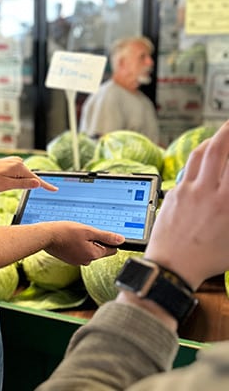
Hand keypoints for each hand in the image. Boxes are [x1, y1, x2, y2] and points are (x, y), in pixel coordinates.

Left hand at [0, 155, 57, 192]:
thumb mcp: (6, 185)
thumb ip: (23, 184)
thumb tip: (37, 183)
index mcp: (19, 167)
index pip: (36, 179)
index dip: (46, 186)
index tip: (55, 189)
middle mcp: (18, 161)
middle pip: (28, 178)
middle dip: (22, 185)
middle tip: (4, 185)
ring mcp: (14, 161)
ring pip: (22, 176)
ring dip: (15, 182)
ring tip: (0, 181)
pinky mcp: (10, 163)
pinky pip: (17, 174)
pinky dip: (13, 179)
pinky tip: (1, 179)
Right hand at [41, 221, 124, 265]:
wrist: (45, 237)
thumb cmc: (65, 232)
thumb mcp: (87, 231)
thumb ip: (105, 236)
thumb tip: (121, 240)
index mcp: (93, 254)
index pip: (111, 250)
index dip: (108, 240)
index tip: (99, 233)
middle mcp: (87, 261)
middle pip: (99, 250)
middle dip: (94, 240)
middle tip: (83, 232)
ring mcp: (77, 261)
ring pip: (88, 250)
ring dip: (85, 242)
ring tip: (73, 235)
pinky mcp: (70, 260)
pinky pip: (79, 252)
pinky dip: (76, 245)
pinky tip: (68, 239)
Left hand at [144, 120, 228, 290]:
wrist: (172, 264)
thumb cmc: (208, 258)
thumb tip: (228, 194)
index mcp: (228, 203)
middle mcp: (208, 192)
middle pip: (219, 150)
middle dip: (228, 132)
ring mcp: (188, 190)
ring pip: (201, 155)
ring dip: (213, 140)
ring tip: (222, 134)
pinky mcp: (174, 192)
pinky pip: (188, 168)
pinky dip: (199, 157)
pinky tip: (204, 155)